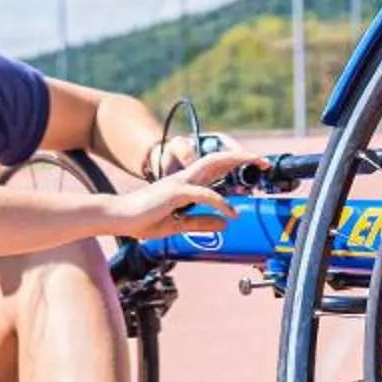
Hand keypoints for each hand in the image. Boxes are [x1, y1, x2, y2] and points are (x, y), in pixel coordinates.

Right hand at [104, 147, 262, 235]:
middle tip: (264, 161)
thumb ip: (201, 223)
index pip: (214, 168)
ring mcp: (179, 183)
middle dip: (242, 157)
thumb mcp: (178, 225)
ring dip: (236, 162)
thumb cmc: (143, 220)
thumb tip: (225, 224)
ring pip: (212, 165)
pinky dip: (220, 202)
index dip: (235, 164)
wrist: (118, 218)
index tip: (254, 167)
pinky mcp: (174, 193)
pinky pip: (203, 195)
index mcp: (186, 183)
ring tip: (256, 166)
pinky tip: (230, 214)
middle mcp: (184, 178)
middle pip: (217, 159)